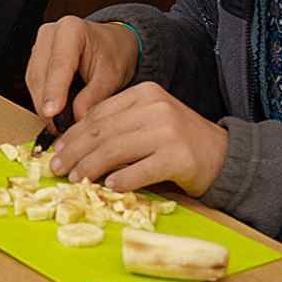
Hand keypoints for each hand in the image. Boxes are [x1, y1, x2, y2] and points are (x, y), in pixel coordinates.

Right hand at [25, 17, 140, 125]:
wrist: (112, 44)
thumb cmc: (113, 54)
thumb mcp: (112, 76)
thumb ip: (94, 96)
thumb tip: (77, 118)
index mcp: (71, 30)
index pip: (59, 64)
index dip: (54, 90)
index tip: (52, 113)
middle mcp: (50, 34)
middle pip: (41, 74)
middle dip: (47, 104)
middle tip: (59, 128)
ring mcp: (39, 46)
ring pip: (33, 81)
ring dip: (43, 104)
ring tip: (58, 125)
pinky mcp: (35, 59)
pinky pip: (33, 83)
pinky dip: (42, 100)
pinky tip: (53, 114)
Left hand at [44, 82, 227, 194]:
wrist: (224, 156)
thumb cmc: (179, 142)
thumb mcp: (148, 122)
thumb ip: (118, 127)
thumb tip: (72, 147)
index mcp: (144, 94)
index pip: (98, 114)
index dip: (73, 134)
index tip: (57, 150)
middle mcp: (156, 108)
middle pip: (102, 132)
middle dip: (75, 152)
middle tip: (57, 168)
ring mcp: (168, 132)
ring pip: (116, 150)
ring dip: (90, 168)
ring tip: (76, 180)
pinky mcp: (179, 157)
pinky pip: (141, 170)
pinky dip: (122, 180)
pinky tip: (109, 187)